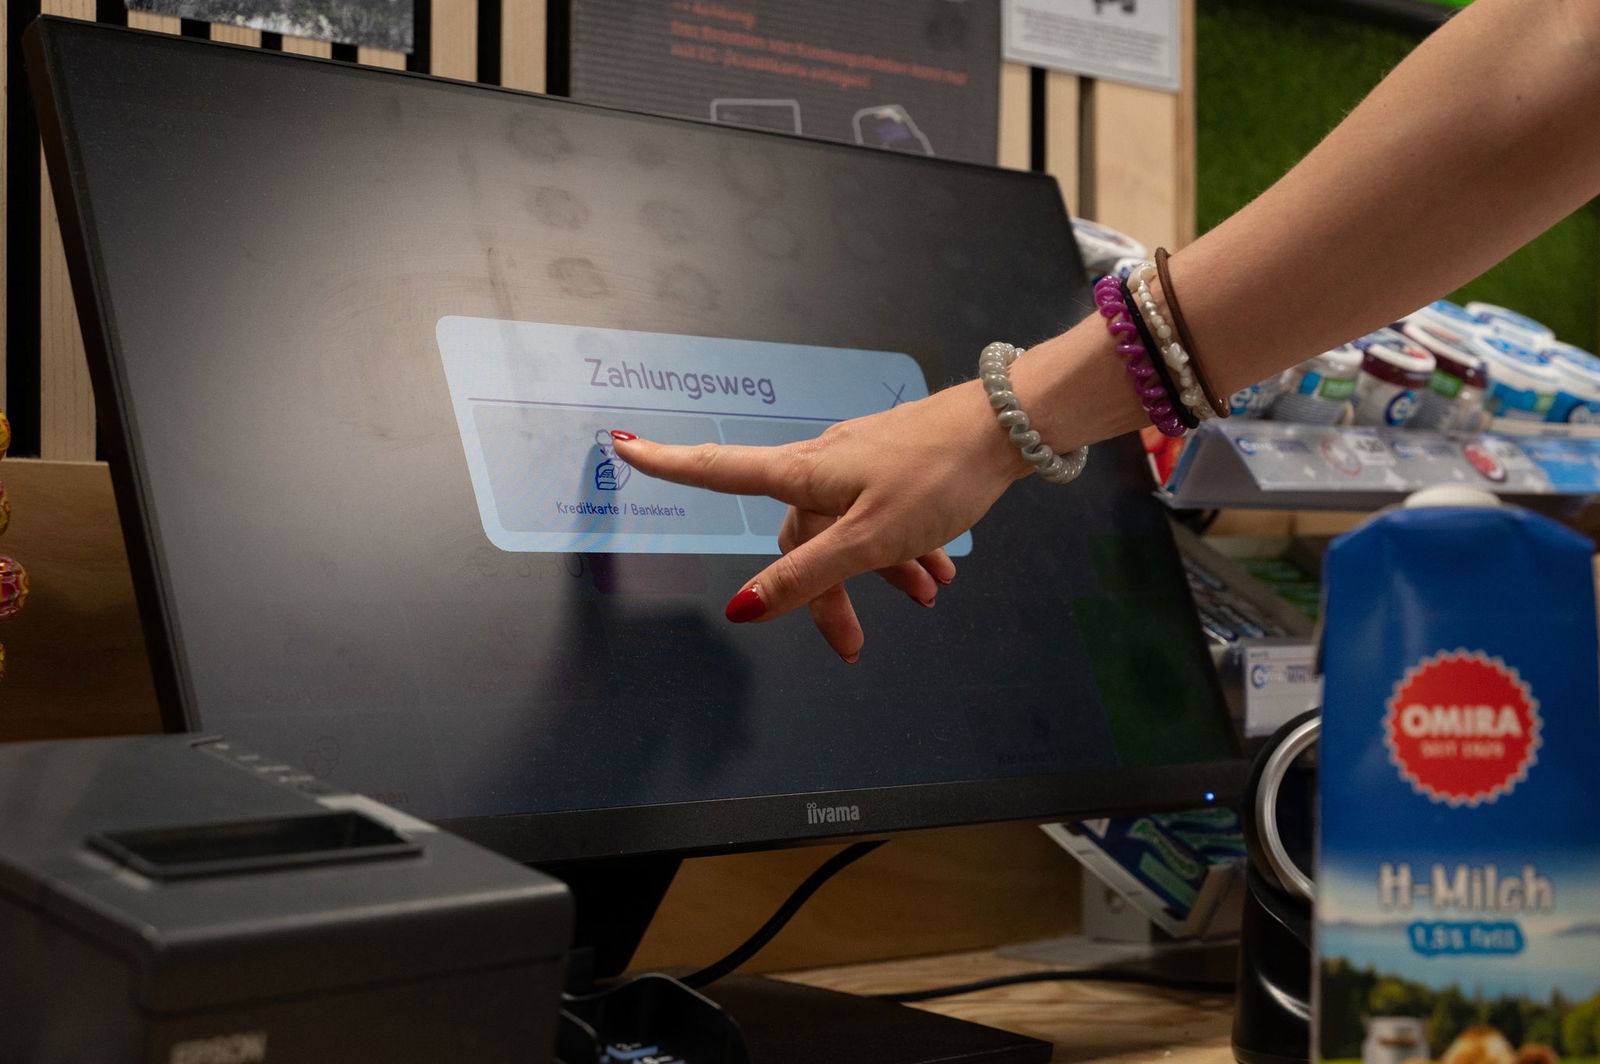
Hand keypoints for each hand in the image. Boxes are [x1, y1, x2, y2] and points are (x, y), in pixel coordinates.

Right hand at [610, 379, 1027, 662]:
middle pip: (799, 535)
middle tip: (850, 647)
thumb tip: (743, 607)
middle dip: (823, 592)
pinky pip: (881, 516)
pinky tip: (938, 572)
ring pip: (847, 529)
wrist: (1009, 427)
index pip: (720, 469)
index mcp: (806, 475)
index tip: (625, 447)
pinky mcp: (894, 465)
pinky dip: (902, 549)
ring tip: (924, 600)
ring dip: (878, 573)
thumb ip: (808, 575)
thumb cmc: (937, 475)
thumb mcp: (870, 538)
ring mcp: (860, 463)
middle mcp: (824, 464)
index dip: (670, 463)